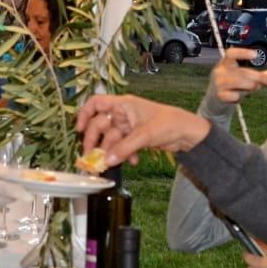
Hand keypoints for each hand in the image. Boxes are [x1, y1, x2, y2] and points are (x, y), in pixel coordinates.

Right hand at [75, 95, 210, 167]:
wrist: (187, 133)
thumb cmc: (169, 123)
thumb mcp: (144, 135)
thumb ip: (124, 148)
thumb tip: (107, 160)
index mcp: (123, 104)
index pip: (96, 103)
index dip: (84, 115)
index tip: (78, 129)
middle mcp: (124, 113)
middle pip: (100, 125)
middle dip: (95, 141)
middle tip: (91, 156)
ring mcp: (129, 126)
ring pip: (111, 139)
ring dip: (111, 151)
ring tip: (111, 164)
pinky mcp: (135, 137)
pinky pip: (122, 146)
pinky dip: (124, 154)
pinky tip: (133, 161)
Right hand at [211, 47, 266, 103]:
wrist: (214, 103)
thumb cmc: (232, 87)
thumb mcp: (242, 78)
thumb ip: (258, 76)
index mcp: (225, 63)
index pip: (231, 53)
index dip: (242, 52)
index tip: (255, 55)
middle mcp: (219, 71)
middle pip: (241, 71)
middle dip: (258, 76)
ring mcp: (218, 83)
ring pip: (238, 82)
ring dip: (250, 85)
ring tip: (255, 87)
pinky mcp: (219, 96)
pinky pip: (234, 95)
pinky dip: (239, 97)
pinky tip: (237, 97)